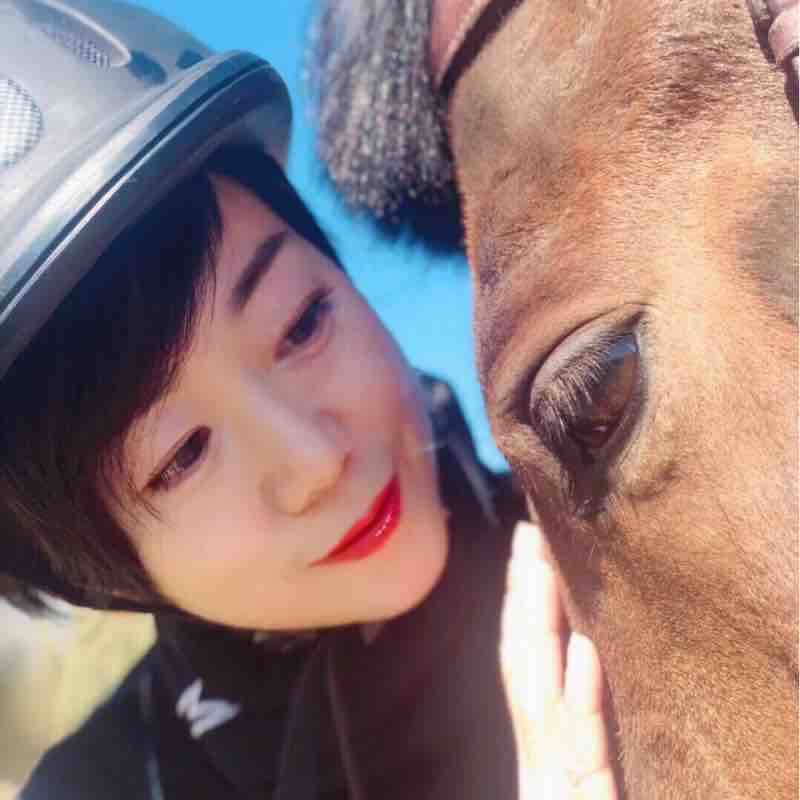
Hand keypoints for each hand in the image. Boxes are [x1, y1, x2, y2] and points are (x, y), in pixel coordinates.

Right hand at [500, 521, 618, 799]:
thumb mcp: (574, 772)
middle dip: (523, 596)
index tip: (526, 549)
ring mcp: (556, 777)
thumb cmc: (573, 799)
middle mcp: (541, 752)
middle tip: (526, 532)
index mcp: (543, 744)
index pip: (526, 660)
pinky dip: (580, 699)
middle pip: (524, 662)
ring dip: (540, 626)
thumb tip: (579, 651)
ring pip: (542, 692)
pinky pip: (582, 748)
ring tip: (541, 564)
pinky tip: (583, 653)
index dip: (522, 604)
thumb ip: (570, 721)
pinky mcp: (578, 798)